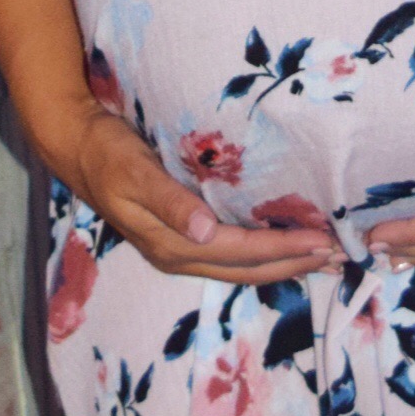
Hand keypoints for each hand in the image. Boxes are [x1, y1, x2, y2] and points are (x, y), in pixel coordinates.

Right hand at [54, 107, 339, 284]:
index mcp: (171, 244)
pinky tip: (280, 245)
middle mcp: (178, 254)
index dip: (283, 249)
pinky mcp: (180, 237)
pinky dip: (261, 254)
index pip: (240, 253)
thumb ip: (169, 201)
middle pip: (246, 270)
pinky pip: (230, 255)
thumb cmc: (107, 152)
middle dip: (292, 264)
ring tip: (320, 258)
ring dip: (281, 264)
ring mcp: (178, 249)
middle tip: (338, 256)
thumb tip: (204, 233)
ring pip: (240, 268)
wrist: (76, 145)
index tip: (322, 241)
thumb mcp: (134, 170)